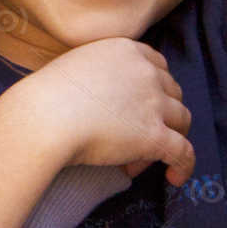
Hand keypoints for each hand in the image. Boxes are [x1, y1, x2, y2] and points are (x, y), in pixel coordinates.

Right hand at [12, 37, 195, 184]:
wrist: (43, 118)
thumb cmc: (45, 96)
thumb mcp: (75, 66)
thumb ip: (96, 72)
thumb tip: (98, 98)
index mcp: (126, 50)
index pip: (158, 66)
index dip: (154, 88)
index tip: (140, 106)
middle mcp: (147, 72)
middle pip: (172, 93)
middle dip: (159, 115)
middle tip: (130, 137)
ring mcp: (154, 104)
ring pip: (182, 121)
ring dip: (166, 139)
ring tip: (137, 160)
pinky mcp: (154, 136)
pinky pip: (183, 152)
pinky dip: (183, 166)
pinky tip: (175, 177)